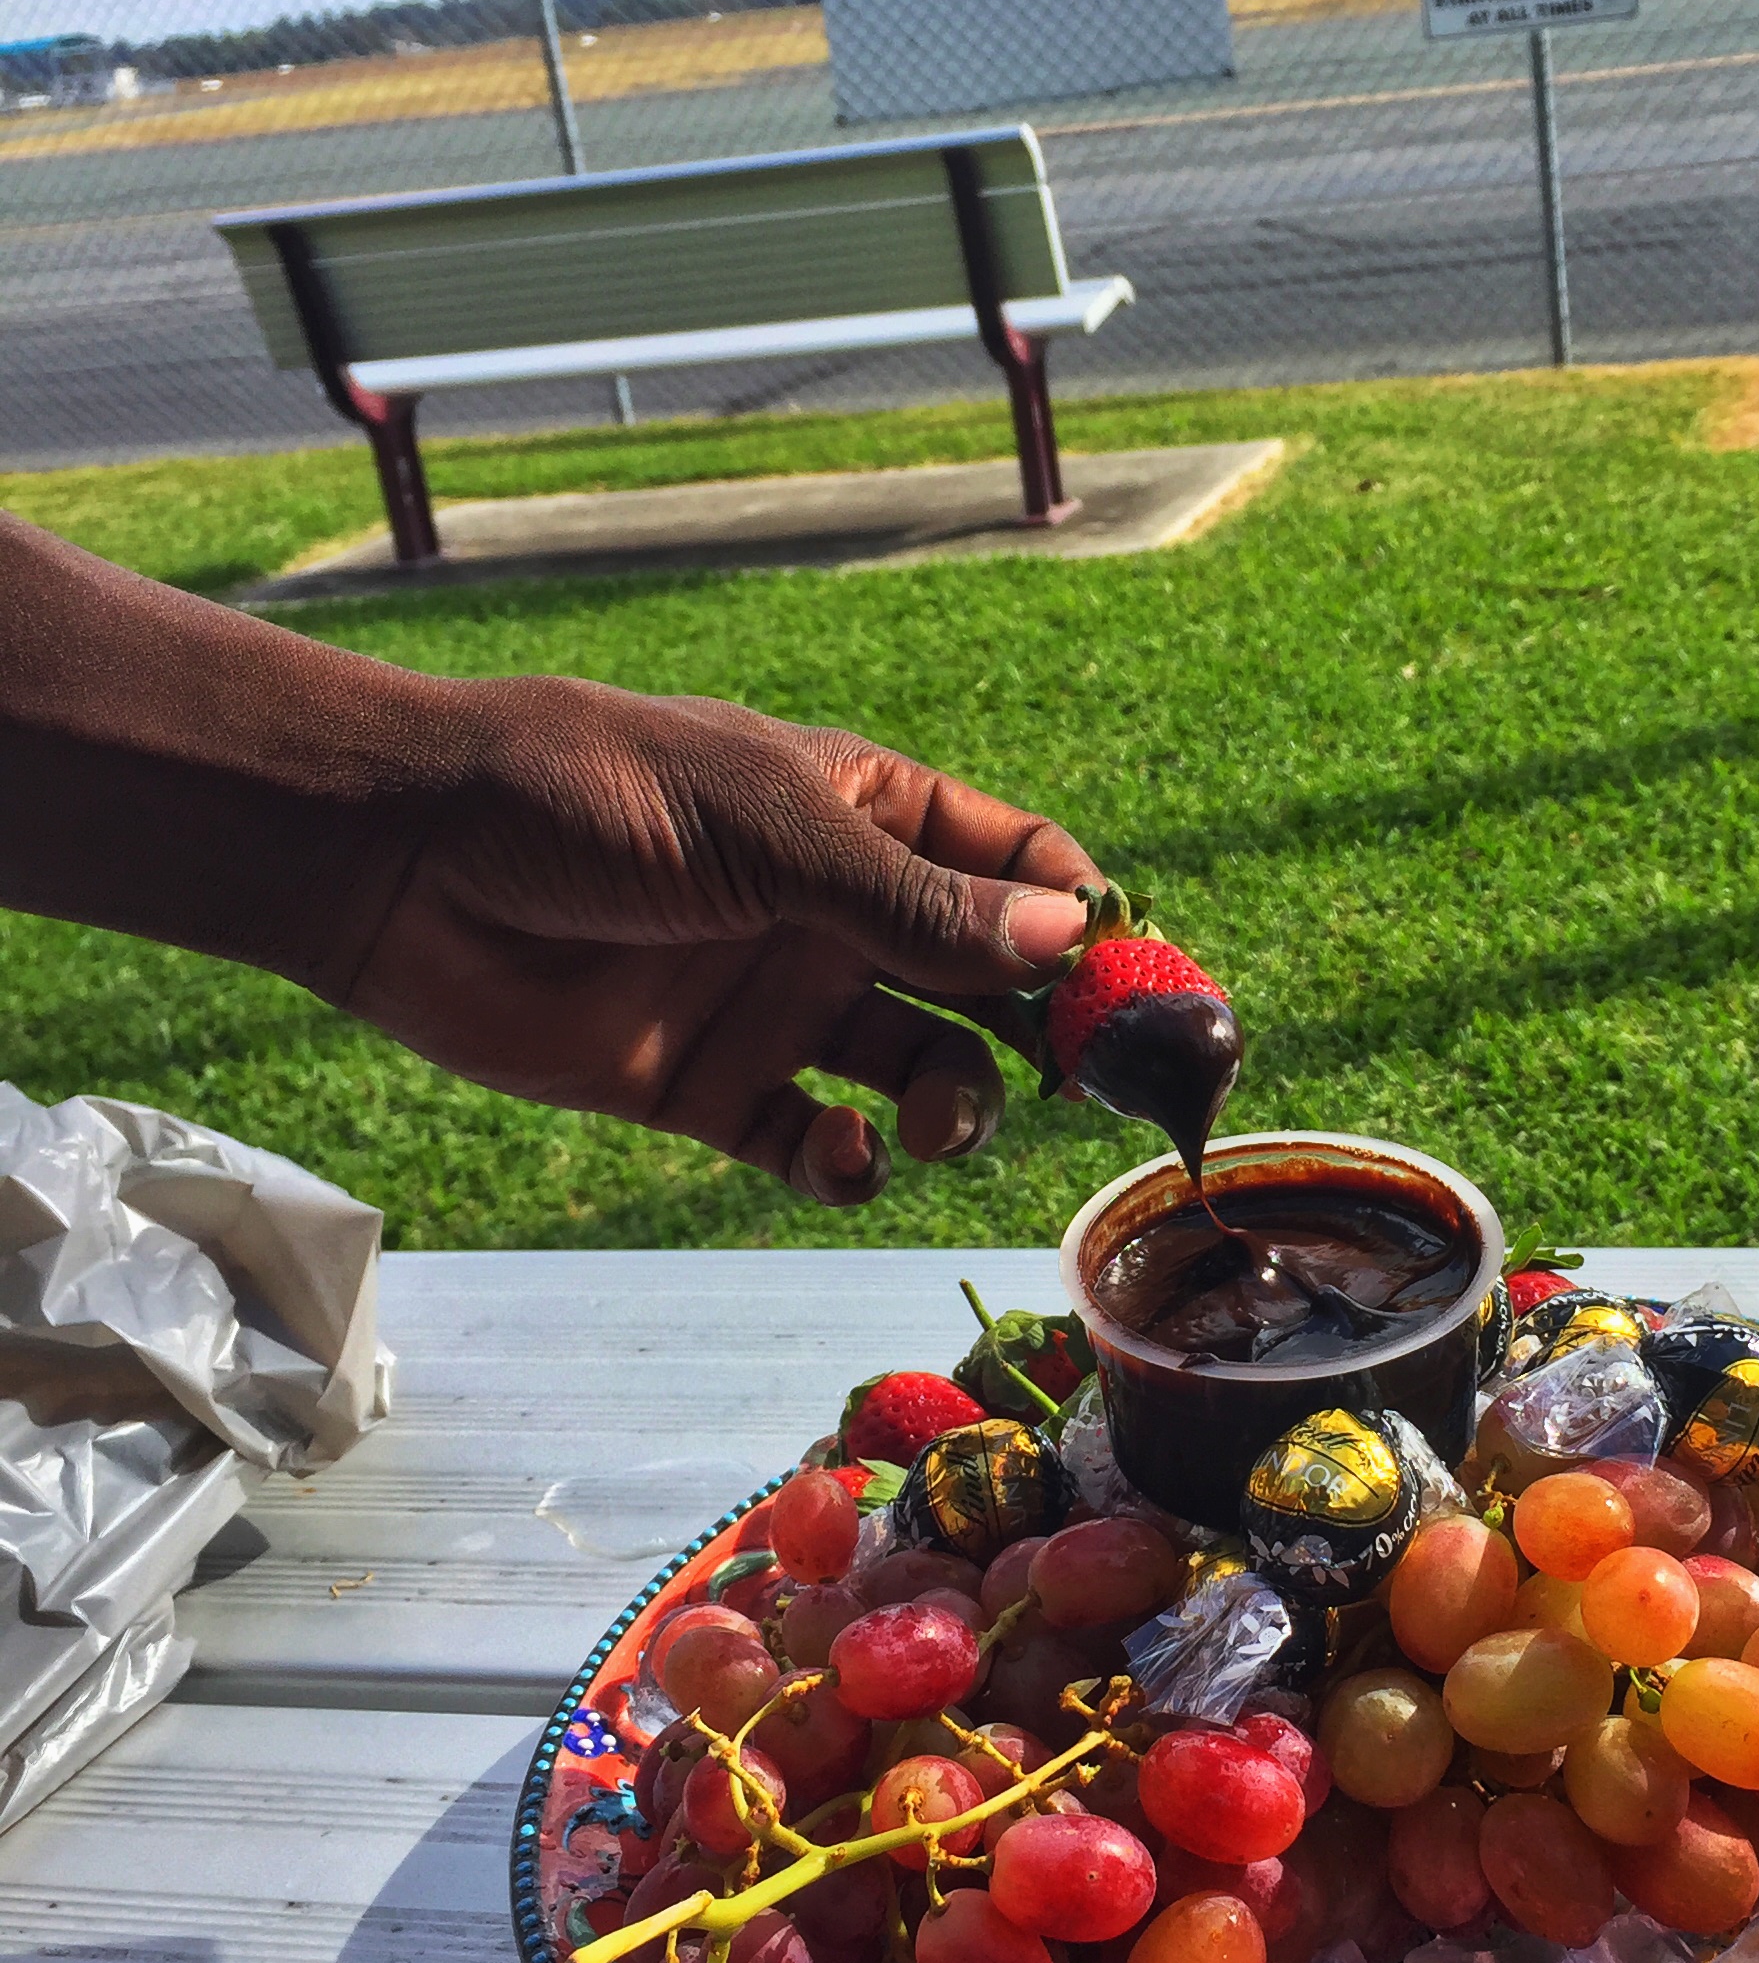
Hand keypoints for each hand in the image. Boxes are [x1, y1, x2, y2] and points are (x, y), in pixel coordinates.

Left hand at [341, 679, 1101, 1203]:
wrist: (409, 863)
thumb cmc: (592, 798)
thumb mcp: (776, 831)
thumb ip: (918, 905)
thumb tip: (1066, 945)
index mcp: (869, 815)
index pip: (1021, 869)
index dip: (1087, 929)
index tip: (1144, 1001)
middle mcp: (839, 912)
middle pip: (988, 986)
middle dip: (1044, 1037)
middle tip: (1081, 1090)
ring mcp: (778, 1003)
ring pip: (920, 1074)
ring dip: (955, 1106)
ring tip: (934, 1120)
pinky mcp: (711, 1091)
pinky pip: (816, 1145)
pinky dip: (849, 1164)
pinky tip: (842, 1154)